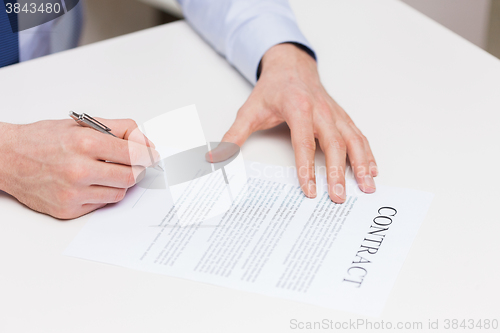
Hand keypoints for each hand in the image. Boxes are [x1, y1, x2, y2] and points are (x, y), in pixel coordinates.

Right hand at [0, 118, 159, 218]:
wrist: (8, 158)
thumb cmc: (43, 139)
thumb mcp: (82, 124)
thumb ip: (119, 129)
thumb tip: (146, 143)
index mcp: (85, 143)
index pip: (134, 153)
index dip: (147, 155)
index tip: (152, 156)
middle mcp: (79, 169)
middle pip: (131, 176)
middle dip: (138, 170)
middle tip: (135, 165)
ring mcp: (73, 193)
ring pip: (119, 193)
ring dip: (121, 183)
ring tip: (108, 172)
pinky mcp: (68, 210)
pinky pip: (101, 204)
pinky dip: (103, 194)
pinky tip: (92, 183)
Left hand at [209, 43, 376, 202]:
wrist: (291, 67)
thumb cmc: (272, 90)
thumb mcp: (249, 110)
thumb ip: (234, 135)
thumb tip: (215, 157)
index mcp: (298, 107)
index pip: (303, 141)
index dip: (306, 167)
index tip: (310, 190)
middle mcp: (321, 110)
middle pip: (333, 143)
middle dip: (338, 172)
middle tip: (338, 196)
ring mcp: (335, 114)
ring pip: (353, 140)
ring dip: (362, 164)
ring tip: (368, 187)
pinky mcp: (342, 117)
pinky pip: (359, 136)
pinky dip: (368, 154)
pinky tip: (372, 171)